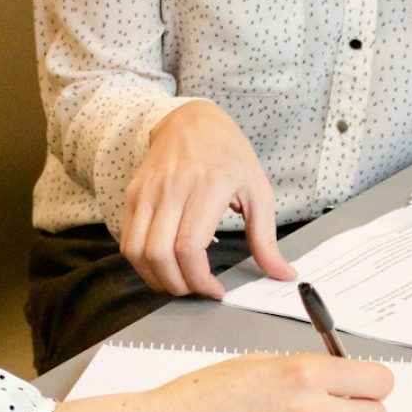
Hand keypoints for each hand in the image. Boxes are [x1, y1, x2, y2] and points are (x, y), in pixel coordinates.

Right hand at [119, 100, 296, 298]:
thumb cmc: (229, 156)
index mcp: (207, 187)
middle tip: (197, 290)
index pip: (189, 247)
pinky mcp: (133, 194)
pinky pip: (127, 240)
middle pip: (159, 255)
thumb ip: (267, 239)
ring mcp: (147, 191)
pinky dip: (142, 263)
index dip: (199, 280)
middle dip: (178, 285)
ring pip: (136, 251)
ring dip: (156, 278)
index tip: (215, 290)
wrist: (192, 121)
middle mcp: (172, 189)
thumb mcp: (258, 192)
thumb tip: (283, 274)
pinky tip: (163, 266)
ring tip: (179, 282)